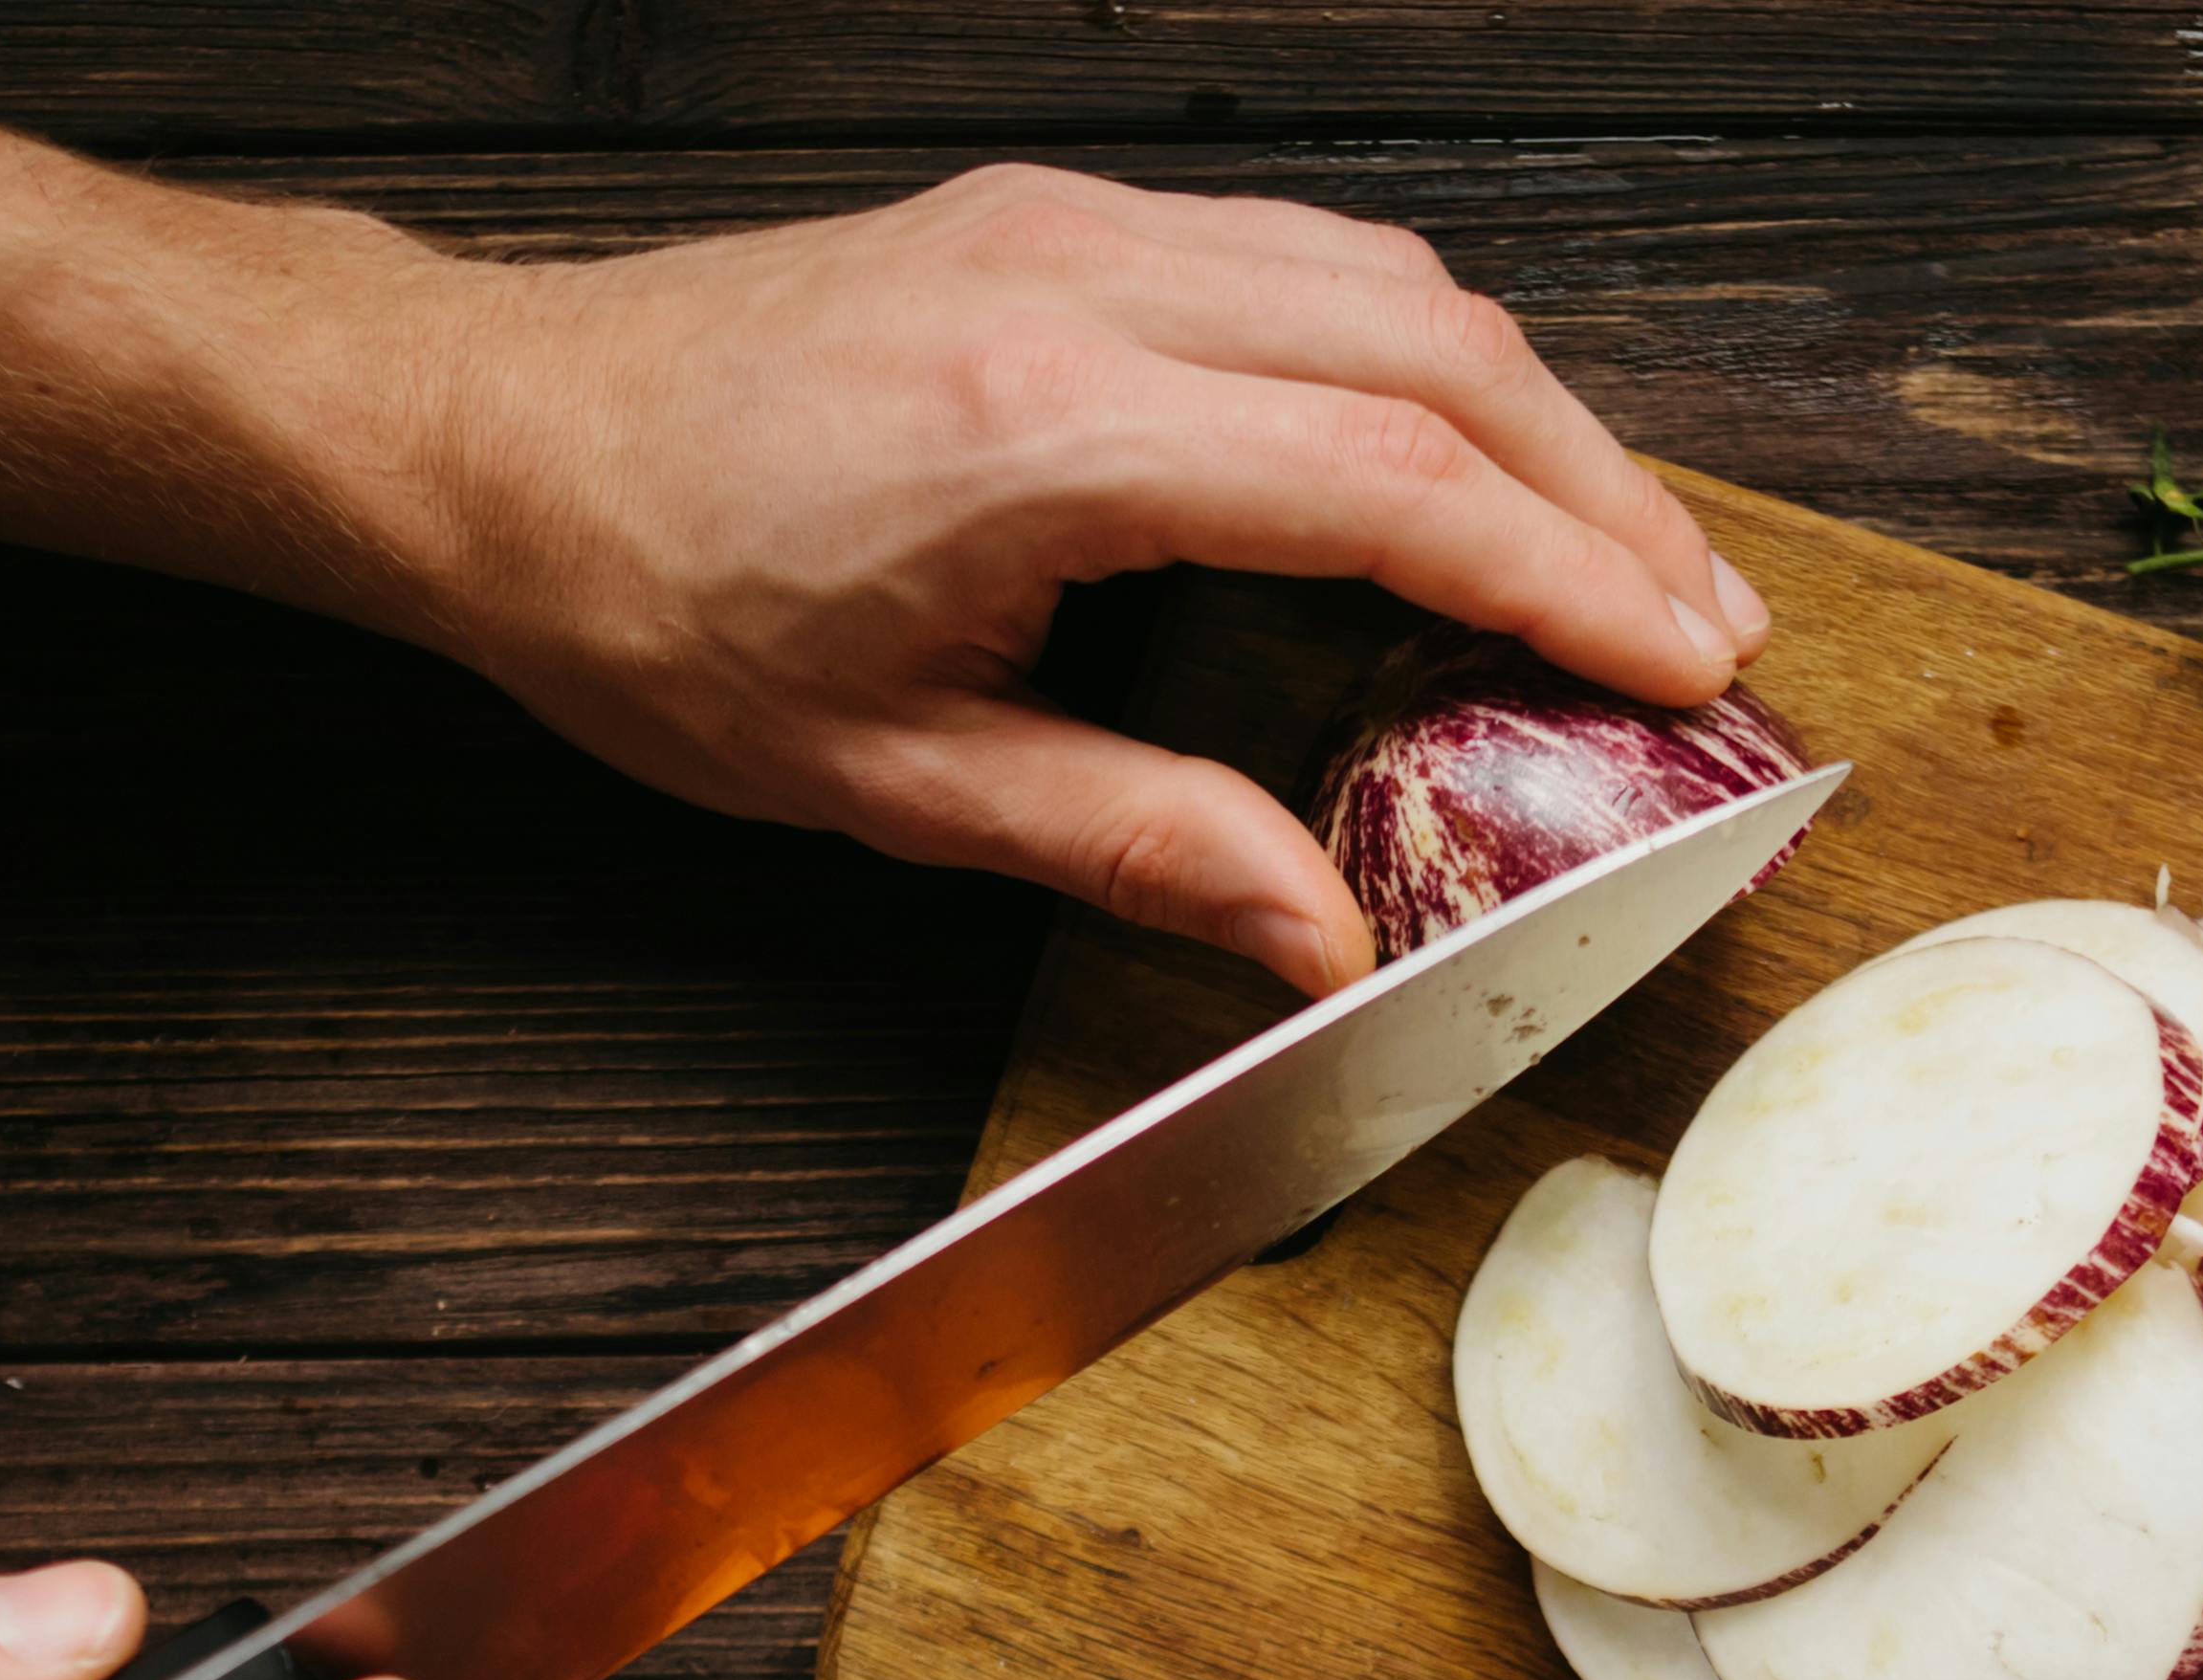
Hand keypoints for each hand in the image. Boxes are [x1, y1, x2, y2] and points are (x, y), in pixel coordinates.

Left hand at [377, 166, 1772, 995]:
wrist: (498, 441)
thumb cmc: (649, 602)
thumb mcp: (892, 781)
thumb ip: (1136, 844)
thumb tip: (1322, 936)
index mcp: (1037, 433)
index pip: (1386, 476)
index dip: (1563, 576)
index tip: (1679, 664)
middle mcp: (1074, 285)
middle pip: (1434, 348)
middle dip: (1601, 491)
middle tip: (1704, 629)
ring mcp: (1069, 226)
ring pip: (1387, 280)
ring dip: (1533, 414)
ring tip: (1621, 557)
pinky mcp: (1056, 218)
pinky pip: (1304, 259)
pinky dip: (1427, 359)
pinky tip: (1468, 458)